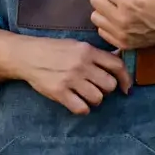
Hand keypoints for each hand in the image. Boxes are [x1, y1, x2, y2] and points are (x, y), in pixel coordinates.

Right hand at [15, 35, 130, 114]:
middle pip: (109, 85)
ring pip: (97, 98)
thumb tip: (119, 58)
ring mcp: (70, 79)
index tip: (126, 87)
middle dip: (106, 90)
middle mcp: (81, 64)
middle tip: (97, 88)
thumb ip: (97, 54)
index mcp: (88, 51)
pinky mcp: (59, 92)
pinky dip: (83, 109)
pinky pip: (81, 108)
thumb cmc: (54, 50)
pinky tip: (78, 103)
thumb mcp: (77, 45)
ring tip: (86, 95)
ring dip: (94, 99)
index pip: (117, 65)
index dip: (126, 78)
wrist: (28, 56)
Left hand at [91, 0, 154, 50]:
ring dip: (104, 10)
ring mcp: (121, 33)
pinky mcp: (122, 44)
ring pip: (95, 16)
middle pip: (95, 0)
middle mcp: (122, 18)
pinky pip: (101, 31)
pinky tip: (119, 20)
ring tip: (118, 8)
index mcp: (129, 0)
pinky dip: (107, 24)